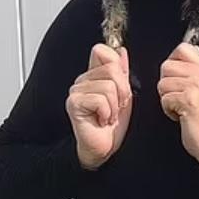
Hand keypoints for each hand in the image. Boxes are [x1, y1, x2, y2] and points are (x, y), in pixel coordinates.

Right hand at [65, 44, 132, 168]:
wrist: (105, 148)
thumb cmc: (113, 125)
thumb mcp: (124, 95)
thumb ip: (122, 72)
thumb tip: (121, 51)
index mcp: (94, 75)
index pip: (102, 51)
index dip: (117, 66)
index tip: (121, 88)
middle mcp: (83, 80)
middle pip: (112, 69)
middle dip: (122, 91)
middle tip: (116, 107)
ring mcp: (76, 90)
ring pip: (109, 86)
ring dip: (115, 106)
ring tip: (108, 116)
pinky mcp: (74, 103)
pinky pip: (100, 99)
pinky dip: (107, 113)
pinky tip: (102, 121)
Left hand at [157, 43, 198, 166]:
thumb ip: (195, 69)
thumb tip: (183, 52)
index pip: (183, 48)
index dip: (173, 62)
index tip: (177, 78)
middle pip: (167, 65)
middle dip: (166, 83)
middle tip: (179, 97)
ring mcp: (197, 86)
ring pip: (163, 83)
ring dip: (167, 98)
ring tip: (181, 107)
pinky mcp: (189, 100)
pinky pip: (164, 98)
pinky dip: (168, 110)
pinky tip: (181, 115)